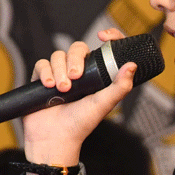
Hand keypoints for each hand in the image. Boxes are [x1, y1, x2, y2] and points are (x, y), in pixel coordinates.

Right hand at [20, 29, 135, 164]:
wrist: (54, 139)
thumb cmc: (80, 125)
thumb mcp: (103, 105)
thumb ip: (119, 86)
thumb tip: (132, 65)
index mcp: (96, 76)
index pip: (103, 49)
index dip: (107, 37)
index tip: (104, 35)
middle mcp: (78, 73)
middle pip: (77, 48)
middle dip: (75, 60)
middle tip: (75, 78)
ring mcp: (59, 75)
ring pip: (58, 55)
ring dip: (59, 70)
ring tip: (62, 89)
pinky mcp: (42, 79)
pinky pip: (42, 64)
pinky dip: (45, 72)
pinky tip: (49, 85)